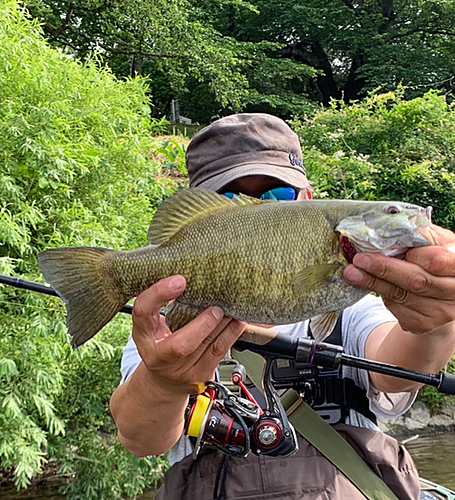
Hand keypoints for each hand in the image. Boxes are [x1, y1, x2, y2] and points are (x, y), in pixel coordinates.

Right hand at [131, 275, 245, 394]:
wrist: (163, 382)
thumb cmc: (160, 345)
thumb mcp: (154, 325)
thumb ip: (165, 305)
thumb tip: (191, 277)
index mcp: (143, 335)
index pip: (143, 312)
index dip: (159, 294)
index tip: (180, 280)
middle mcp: (158, 357)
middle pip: (181, 344)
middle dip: (204, 324)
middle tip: (217, 307)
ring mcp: (180, 371)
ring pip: (208, 347)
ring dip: (225, 324)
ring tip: (234, 308)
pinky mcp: (200, 376)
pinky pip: (220, 352)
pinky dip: (232, 333)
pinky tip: (239, 322)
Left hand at [343, 225, 454, 333]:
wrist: (443, 296)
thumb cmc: (439, 260)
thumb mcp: (439, 244)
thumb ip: (424, 235)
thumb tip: (393, 222)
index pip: (438, 261)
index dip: (417, 256)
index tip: (394, 247)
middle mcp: (454, 293)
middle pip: (417, 281)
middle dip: (384, 269)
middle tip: (360, 259)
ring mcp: (440, 312)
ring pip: (401, 296)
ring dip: (373, 283)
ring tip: (352, 272)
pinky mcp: (422, 324)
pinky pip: (396, 308)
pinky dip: (381, 293)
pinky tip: (370, 282)